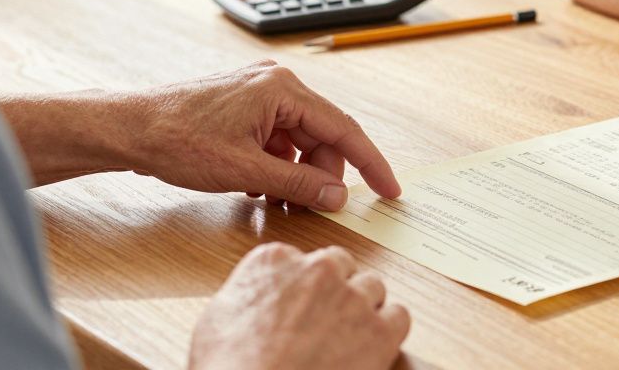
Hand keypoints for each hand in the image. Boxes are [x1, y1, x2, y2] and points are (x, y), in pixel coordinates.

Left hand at [128, 60, 400, 210]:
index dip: (370, 164)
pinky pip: (278, 136)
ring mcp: (259, 91)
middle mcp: (276, 83)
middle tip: (315, 208)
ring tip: (280, 202)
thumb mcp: (244, 172)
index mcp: (283, 89)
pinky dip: (277, 164)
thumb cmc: (176, 140)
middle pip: (322, 136)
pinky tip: (260, 187)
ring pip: (299, 139)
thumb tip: (337, 196)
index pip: (344, 129)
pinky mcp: (243, 103)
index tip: (389, 189)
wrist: (126, 128)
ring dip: (297, 173)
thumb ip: (298, 184)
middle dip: (322, 175)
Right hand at [190, 243, 409, 369]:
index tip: (301, 304)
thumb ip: (248, 292)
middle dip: (337, 290)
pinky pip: (399, 317)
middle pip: (342, 267)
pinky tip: (374, 347)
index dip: (304, 286)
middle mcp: (319, 270)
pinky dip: (389, 331)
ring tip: (348, 337)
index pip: (303, 259)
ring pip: (373, 287)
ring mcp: (352, 298)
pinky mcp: (379, 330)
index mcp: (276, 260)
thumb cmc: (228, 366)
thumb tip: (259, 299)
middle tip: (327, 321)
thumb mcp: (218, 317)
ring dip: (364, 309)